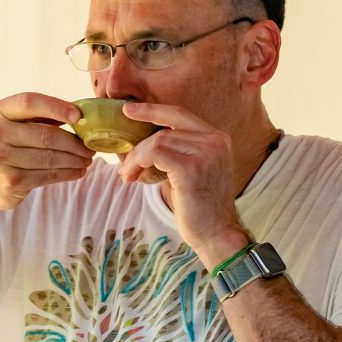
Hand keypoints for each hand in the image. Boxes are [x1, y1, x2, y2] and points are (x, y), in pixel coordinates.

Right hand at [0, 92, 91, 210]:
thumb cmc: (4, 145)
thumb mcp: (11, 124)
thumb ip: (38, 117)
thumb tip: (79, 115)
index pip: (29, 102)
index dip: (56, 107)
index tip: (79, 115)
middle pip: (46, 135)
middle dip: (74, 142)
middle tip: (91, 146)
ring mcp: (1, 159)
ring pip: (50, 157)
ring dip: (75, 159)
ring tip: (88, 159)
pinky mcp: (11, 181)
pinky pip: (48, 175)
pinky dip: (68, 173)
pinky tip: (78, 171)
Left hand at [119, 101, 248, 262]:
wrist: (217, 233)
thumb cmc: (200, 206)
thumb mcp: (194, 170)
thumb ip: (179, 149)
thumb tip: (144, 139)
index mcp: (217, 138)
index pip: (179, 113)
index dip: (152, 109)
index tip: (128, 109)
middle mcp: (215, 141)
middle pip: (165, 129)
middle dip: (139, 144)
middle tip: (124, 162)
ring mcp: (205, 153)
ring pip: (157, 141)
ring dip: (136, 158)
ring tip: (128, 175)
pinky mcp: (191, 168)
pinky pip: (154, 154)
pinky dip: (138, 163)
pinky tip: (133, 178)